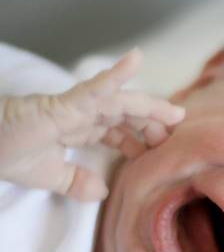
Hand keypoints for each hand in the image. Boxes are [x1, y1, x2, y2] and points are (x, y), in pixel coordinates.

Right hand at [0, 49, 184, 200]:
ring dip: (150, 107)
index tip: (163, 150)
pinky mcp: (66, 104)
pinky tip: (136, 60)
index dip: (143, 137)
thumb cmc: (9, 153)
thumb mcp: (52, 176)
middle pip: (129, 115)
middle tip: (178, 134)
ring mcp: (76, 107)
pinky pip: (96, 87)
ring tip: (176, 113)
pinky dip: (117, 76)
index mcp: (81, 127)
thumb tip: (102, 192)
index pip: (121, 129)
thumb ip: (76, 182)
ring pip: (123, 103)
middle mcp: (83, 114)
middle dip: (155, 124)